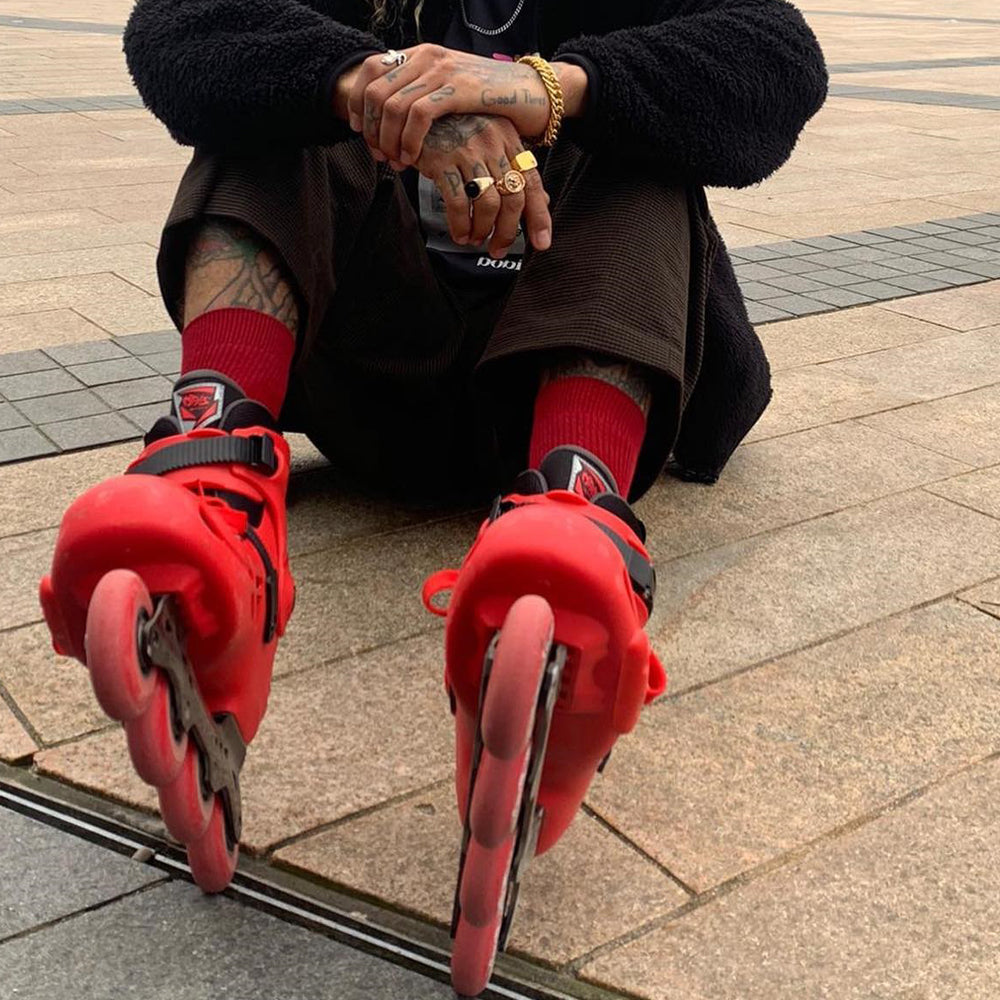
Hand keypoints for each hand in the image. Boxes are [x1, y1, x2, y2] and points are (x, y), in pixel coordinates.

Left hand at [348, 44, 549, 164]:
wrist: (531, 92)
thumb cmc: (491, 101)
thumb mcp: (449, 91)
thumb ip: (422, 94)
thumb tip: (392, 116)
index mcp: (421, 54)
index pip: (371, 70)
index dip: (358, 103)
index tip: (360, 132)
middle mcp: (428, 56)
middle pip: (376, 91)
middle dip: (371, 129)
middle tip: (378, 155)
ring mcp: (444, 70)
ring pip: (393, 105)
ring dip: (388, 139)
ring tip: (395, 161)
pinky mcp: (459, 89)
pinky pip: (419, 115)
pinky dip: (409, 140)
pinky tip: (412, 158)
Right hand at [412, 114, 550, 256]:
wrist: (417, 110)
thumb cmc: (455, 127)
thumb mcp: (491, 141)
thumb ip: (515, 170)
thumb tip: (542, 202)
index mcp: (509, 139)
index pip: (532, 182)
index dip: (539, 217)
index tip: (541, 243)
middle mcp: (492, 142)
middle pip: (512, 197)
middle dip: (506, 232)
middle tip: (497, 248)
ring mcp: (468, 150)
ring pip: (488, 203)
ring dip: (483, 229)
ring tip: (475, 239)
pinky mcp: (442, 159)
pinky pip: (457, 202)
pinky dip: (460, 224)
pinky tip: (459, 232)